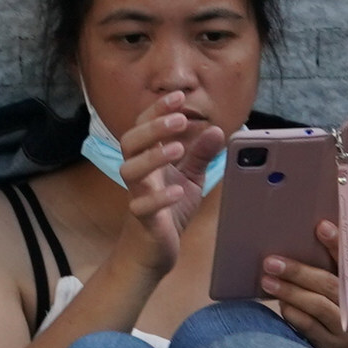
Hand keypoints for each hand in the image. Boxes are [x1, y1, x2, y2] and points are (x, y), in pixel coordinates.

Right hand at [114, 97, 226, 274]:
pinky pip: (143, 206)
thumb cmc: (169, 209)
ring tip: (177, 148)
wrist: (153, 250)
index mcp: (148, 159)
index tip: (179, 97)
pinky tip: (177, 190)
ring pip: (130, 170)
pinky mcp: (143, 220)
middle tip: (180, 120)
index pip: (145, 126)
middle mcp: (139, 173)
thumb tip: (217, 130)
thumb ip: (200, 155)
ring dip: (153, 157)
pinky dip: (159, 198)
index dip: (158, 110)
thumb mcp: (190, 179)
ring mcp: (138, 195)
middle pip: (130, 142)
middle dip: (152, 127)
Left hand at [257, 214, 347, 347]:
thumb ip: (335, 269)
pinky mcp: (330, 344)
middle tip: (271, 262)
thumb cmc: (341, 309)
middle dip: (298, 271)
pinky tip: (279, 303)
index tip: (321, 226)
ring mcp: (347, 329)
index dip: (338, 244)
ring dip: (289, 291)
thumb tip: (304, 238)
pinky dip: (291, 312)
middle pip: (329, 284)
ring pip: (316, 305)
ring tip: (267, 281)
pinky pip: (306, 325)